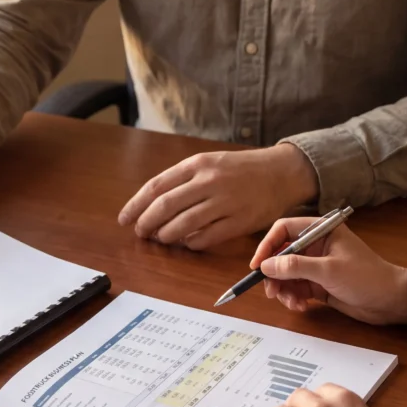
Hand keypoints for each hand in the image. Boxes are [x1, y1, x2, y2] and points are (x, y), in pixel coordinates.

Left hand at [117, 144, 317, 250]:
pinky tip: (186, 243)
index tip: (124, 218)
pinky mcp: (240, 221)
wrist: (281, 172)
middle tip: (140, 233)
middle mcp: (210, 181)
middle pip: (166, 206)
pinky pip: (206, 238)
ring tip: (161, 239)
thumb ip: (183, 179)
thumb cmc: (240, 170)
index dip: (136, 205)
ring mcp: (225, 201)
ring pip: (183, 224)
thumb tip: (151, 204)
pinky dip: (191, 243)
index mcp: (198, 164)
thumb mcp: (210, 162)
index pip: (157, 186)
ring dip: (166, 235)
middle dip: (147, 223)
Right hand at [251, 217, 406, 324]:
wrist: (391, 301)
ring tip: (292, 302)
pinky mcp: (318, 284)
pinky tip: (301, 306)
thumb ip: (295, 266)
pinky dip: (293, 297)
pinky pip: (296, 288)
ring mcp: (316, 265)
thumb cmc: (367, 277)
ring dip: (283, 289)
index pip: (283, 230)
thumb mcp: (329, 270)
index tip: (257, 266)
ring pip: (286, 274)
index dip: (267, 246)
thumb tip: (266, 266)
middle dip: (274, 274)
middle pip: (281, 254)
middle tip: (271, 291)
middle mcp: (315, 245)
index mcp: (320, 231)